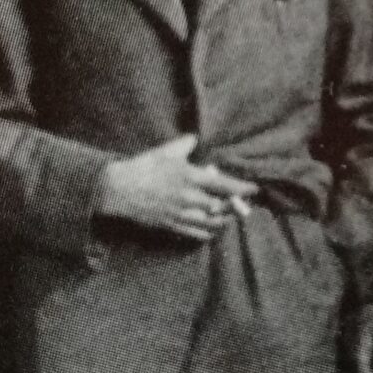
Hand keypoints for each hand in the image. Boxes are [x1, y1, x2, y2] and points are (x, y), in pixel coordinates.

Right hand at [95, 135, 259, 240]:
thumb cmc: (143, 167)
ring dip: (225, 220)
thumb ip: (184, 145)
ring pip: (213, 223)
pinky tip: (213, 228)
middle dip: (236, 206)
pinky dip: (210, 232)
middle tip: (243, 203)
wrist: (119, 189)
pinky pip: (197, 234)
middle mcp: (189, 198)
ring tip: (230, 216)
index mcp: (190, 176)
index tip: (253, 188)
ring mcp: (181, 214)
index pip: (224, 185)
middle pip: (222, 207)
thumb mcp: (165, 151)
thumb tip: (195, 139)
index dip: (241, 188)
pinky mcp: (172, 226)